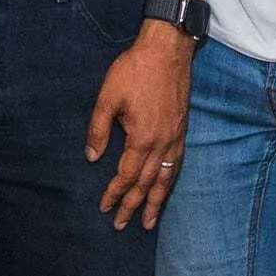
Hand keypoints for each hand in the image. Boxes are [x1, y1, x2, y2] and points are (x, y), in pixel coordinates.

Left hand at [85, 25, 196, 229]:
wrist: (167, 50)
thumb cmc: (134, 70)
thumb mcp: (108, 96)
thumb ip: (99, 129)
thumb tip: (92, 157)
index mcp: (142, 137)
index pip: (126, 175)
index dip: (114, 193)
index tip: (104, 208)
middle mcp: (162, 142)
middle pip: (147, 183)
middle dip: (133, 206)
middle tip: (122, 225)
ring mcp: (175, 137)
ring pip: (166, 178)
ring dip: (157, 202)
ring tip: (149, 222)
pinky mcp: (182, 129)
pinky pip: (177, 164)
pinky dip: (170, 181)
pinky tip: (166, 188)